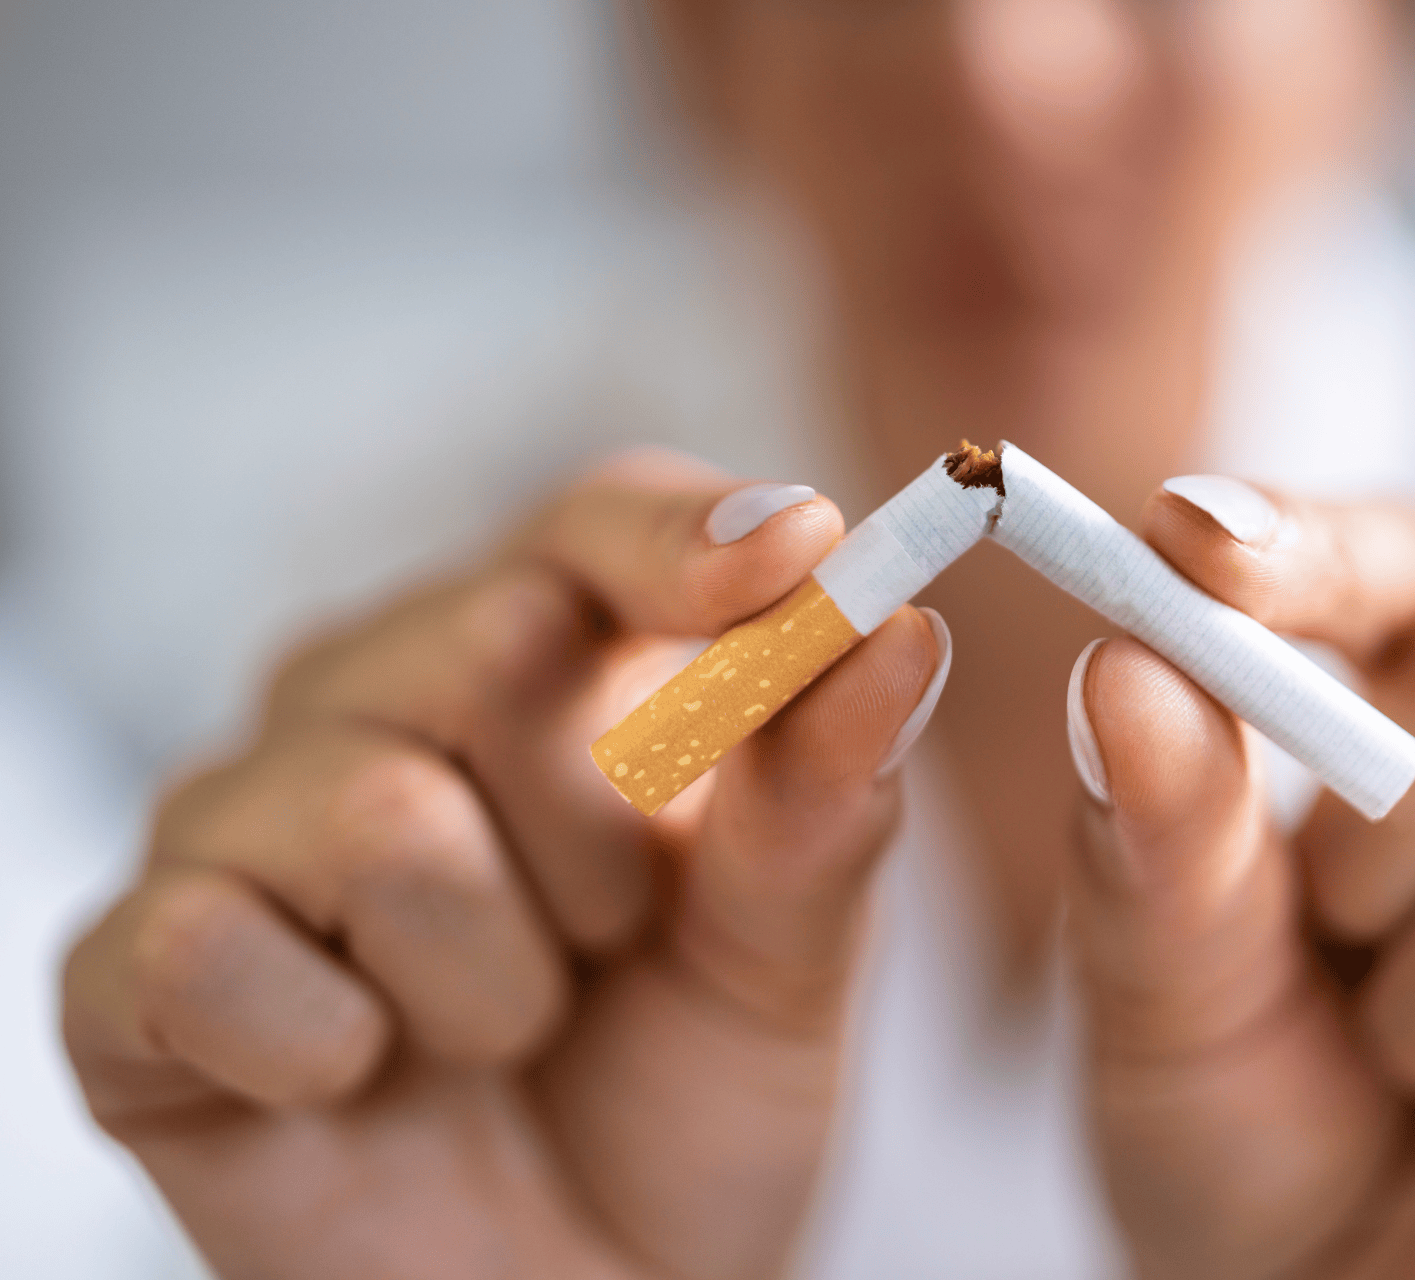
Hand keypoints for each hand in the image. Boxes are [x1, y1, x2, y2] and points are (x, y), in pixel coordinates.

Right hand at [63, 455, 945, 1279]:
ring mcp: (245, 819)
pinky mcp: (136, 965)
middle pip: (492, 638)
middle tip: (614, 941)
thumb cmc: (682, 1102)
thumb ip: (827, 798)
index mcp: (552, 664)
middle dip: (603, 834)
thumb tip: (896, 627)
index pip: (602, 522)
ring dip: (495, 977)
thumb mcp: (788, 959)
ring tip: (504, 1033)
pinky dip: (330, 1051)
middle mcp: (381, 698)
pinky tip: (359, 1083)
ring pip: (378, 814)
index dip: (691, 536)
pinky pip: (212, 949)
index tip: (800, 554)